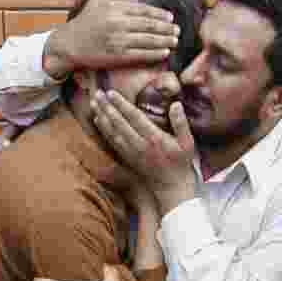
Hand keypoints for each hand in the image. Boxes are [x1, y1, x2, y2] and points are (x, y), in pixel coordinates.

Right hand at [43, 0, 180, 77]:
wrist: (70, 44)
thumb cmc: (86, 21)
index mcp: (115, 8)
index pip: (144, 10)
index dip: (160, 14)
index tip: (170, 17)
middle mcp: (118, 23)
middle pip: (150, 25)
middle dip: (167, 28)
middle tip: (178, 30)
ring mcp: (119, 40)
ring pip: (148, 40)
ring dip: (165, 40)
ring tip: (175, 40)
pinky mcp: (118, 56)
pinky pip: (141, 54)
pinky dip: (155, 53)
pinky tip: (165, 52)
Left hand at [91, 90, 196, 215]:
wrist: (172, 188)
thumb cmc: (181, 163)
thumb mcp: (188, 143)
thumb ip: (181, 123)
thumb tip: (176, 104)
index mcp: (154, 138)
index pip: (134, 118)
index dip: (121, 105)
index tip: (111, 93)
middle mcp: (140, 145)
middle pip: (119, 123)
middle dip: (107, 107)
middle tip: (97, 93)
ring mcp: (131, 152)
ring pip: (112, 132)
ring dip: (102, 116)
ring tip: (93, 102)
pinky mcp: (127, 158)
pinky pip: (112, 142)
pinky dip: (103, 130)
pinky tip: (97, 120)